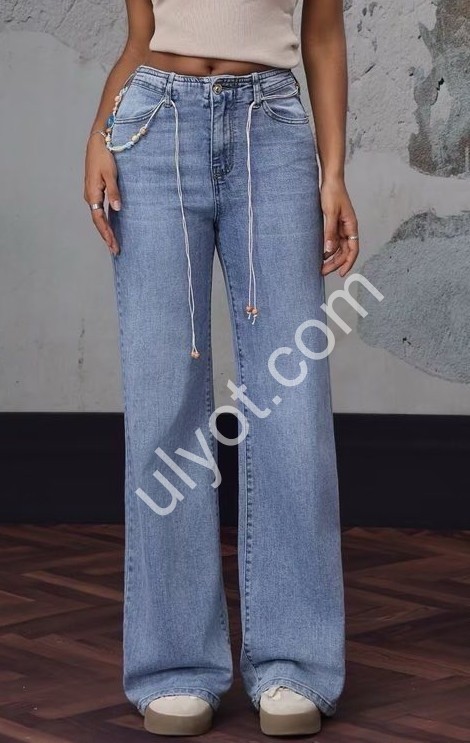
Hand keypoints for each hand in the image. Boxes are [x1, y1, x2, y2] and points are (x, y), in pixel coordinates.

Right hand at [84, 133, 120, 255]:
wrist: (98, 141)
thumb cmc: (104, 155)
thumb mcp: (111, 174)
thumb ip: (114, 192)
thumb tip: (117, 209)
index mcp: (92, 194)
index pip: (99, 219)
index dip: (106, 233)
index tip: (113, 245)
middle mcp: (90, 196)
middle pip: (98, 221)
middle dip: (106, 236)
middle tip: (115, 250)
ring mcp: (92, 193)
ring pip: (98, 216)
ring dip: (106, 230)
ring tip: (113, 242)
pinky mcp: (96, 189)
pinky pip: (100, 209)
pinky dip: (105, 220)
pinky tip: (111, 226)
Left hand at [320, 177, 358, 276]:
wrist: (330, 180)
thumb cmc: (333, 193)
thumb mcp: (330, 214)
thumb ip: (329, 232)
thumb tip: (328, 250)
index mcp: (351, 226)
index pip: (353, 250)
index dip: (348, 263)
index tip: (341, 273)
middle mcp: (348, 228)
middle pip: (345, 251)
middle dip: (336, 263)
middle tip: (323, 271)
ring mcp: (341, 227)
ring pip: (339, 248)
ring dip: (331, 257)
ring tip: (320, 266)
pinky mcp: (334, 224)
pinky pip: (333, 241)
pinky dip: (328, 249)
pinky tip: (320, 254)